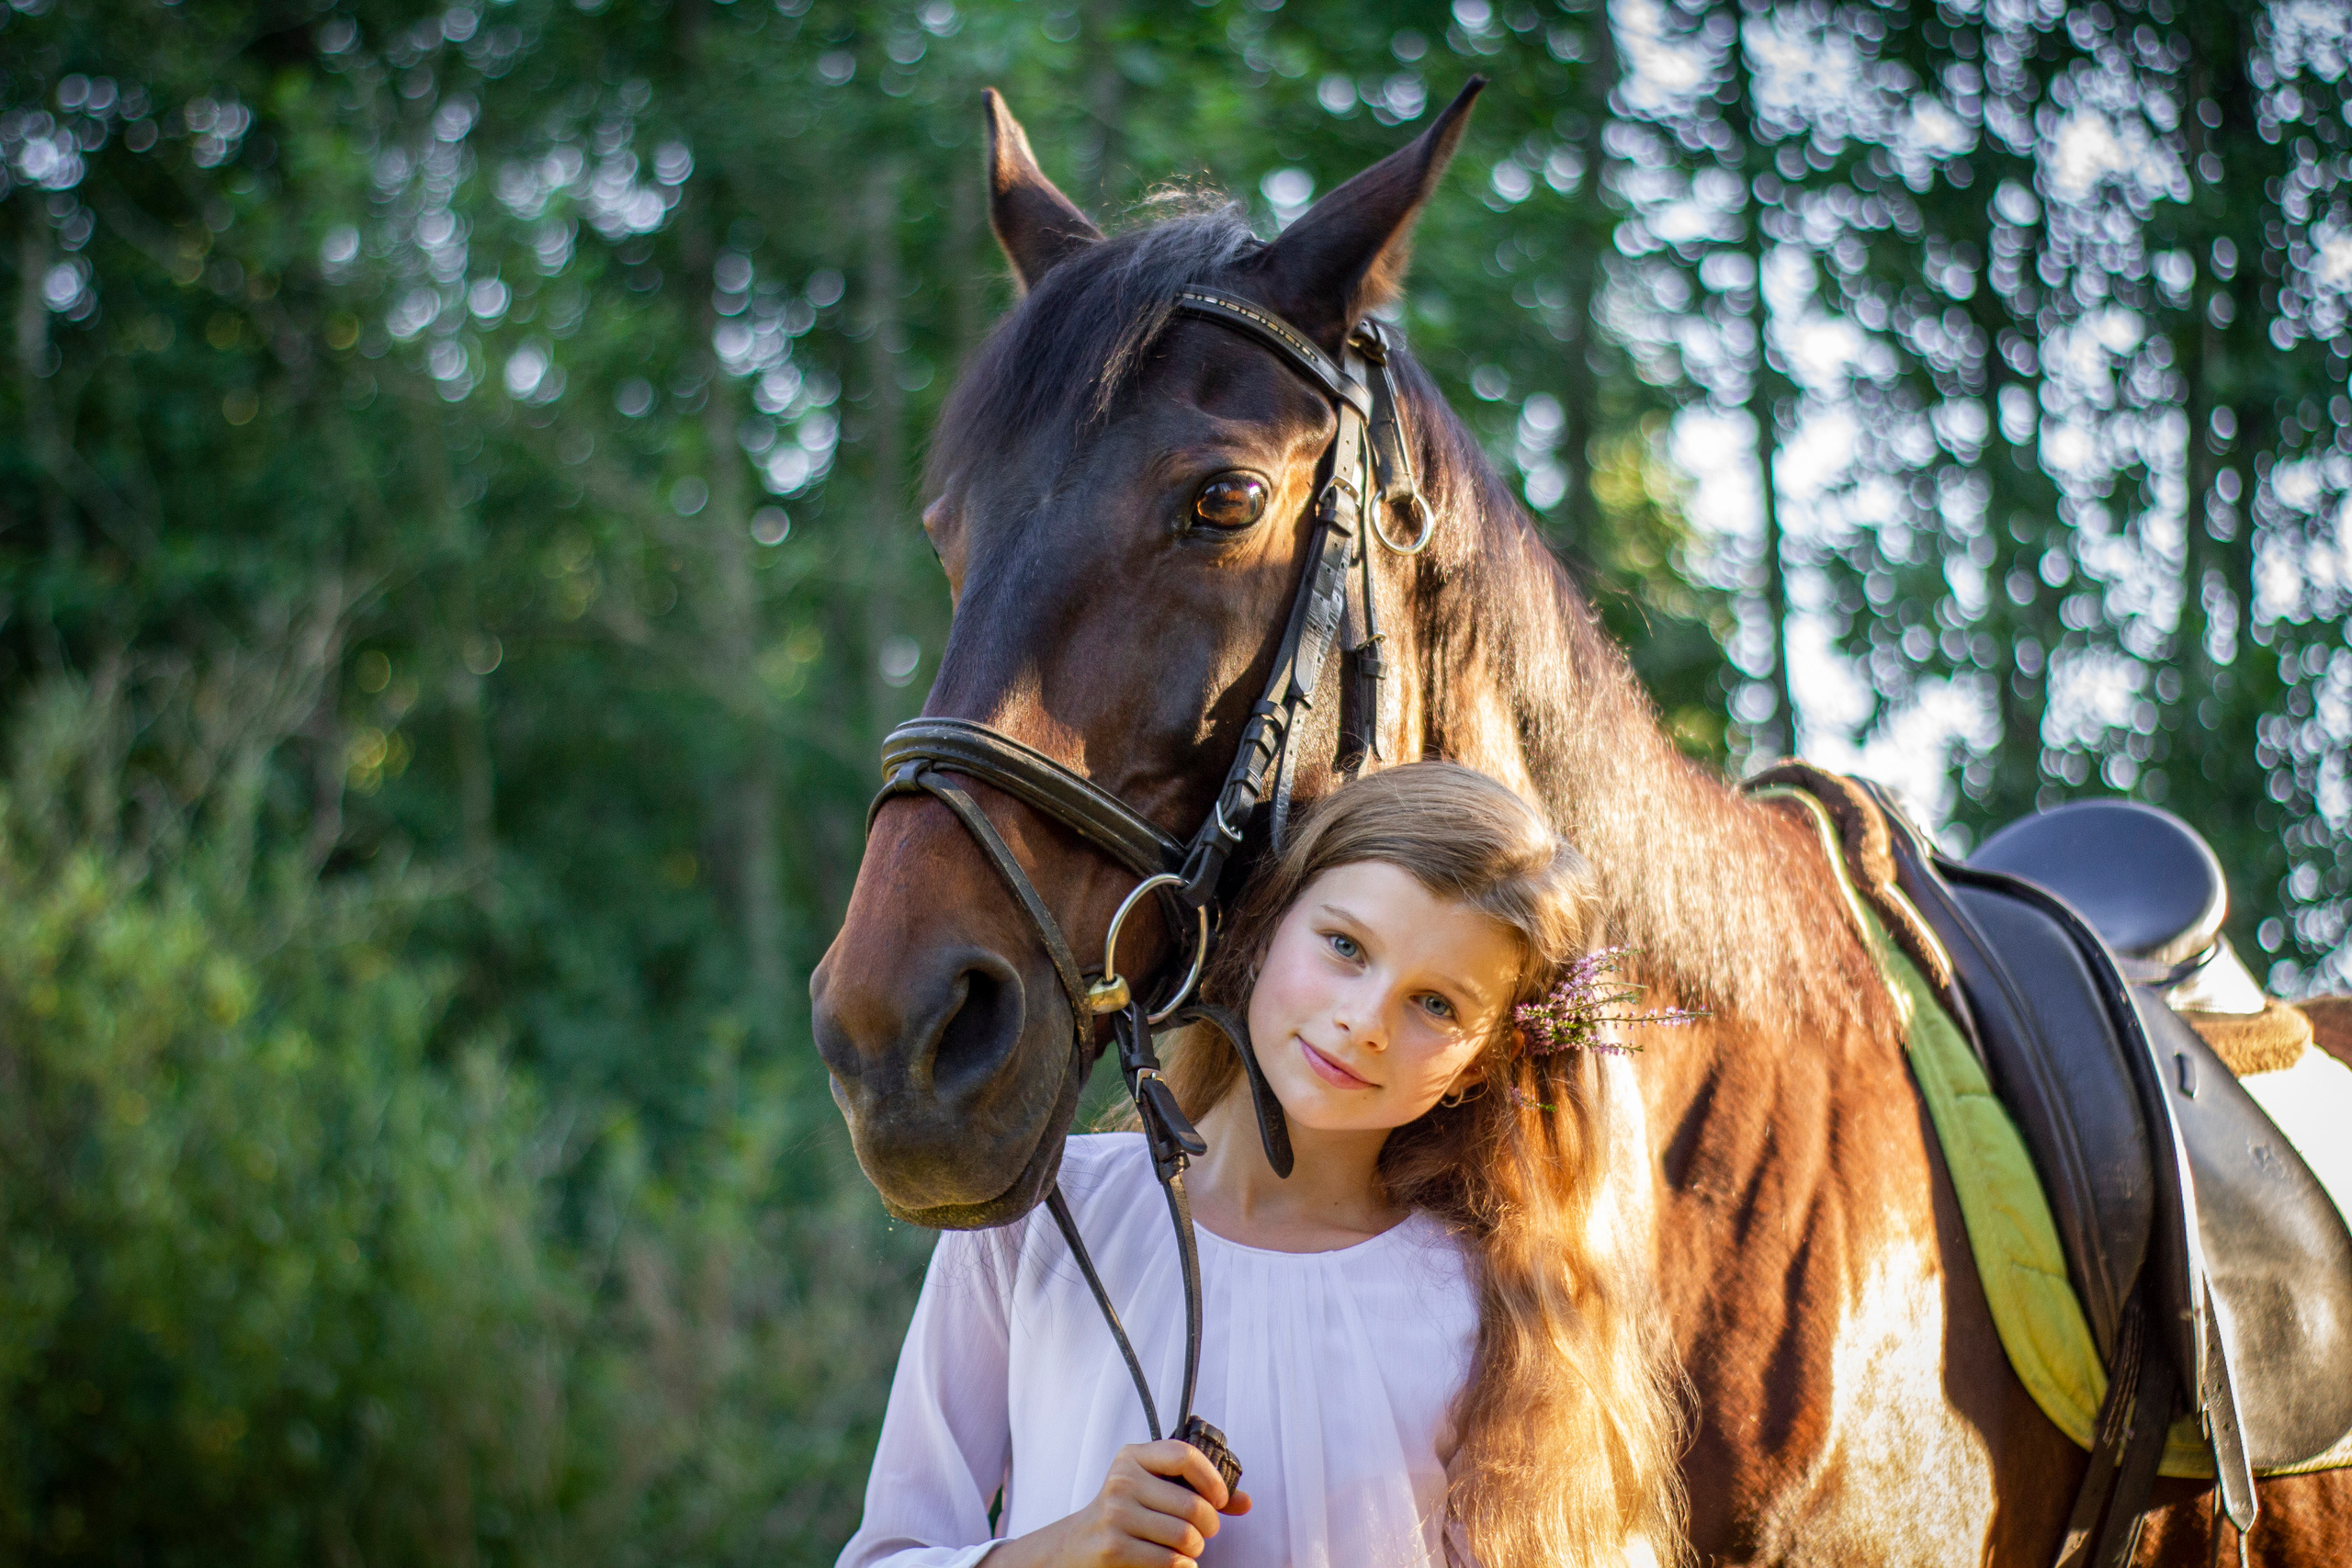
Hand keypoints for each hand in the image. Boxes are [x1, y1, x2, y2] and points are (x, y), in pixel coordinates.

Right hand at [991, 1440, 1251, 1567]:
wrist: (1076, 1547)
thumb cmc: (1125, 1514)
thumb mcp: (1152, 1490)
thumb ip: (1197, 1490)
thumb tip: (1245, 1502)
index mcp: (1133, 1457)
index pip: (1183, 1455)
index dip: (1212, 1478)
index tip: (1221, 1499)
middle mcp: (1122, 1481)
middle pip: (1192, 1504)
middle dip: (1209, 1525)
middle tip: (1203, 1531)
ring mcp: (1116, 1515)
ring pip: (1186, 1536)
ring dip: (1196, 1549)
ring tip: (1189, 1548)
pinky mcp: (1115, 1548)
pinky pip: (1172, 1560)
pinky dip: (1183, 1565)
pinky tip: (1176, 1562)